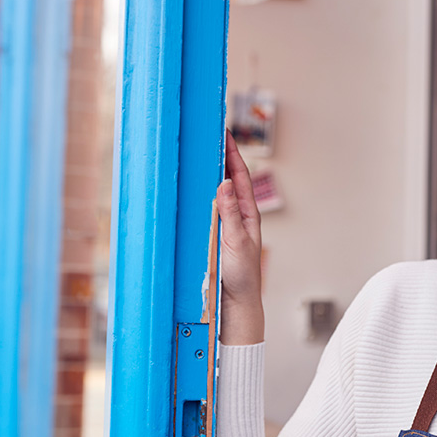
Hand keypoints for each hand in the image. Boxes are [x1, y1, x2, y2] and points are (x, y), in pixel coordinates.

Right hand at [217, 131, 264, 344]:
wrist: (235, 304)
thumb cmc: (241, 276)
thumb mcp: (236, 242)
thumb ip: (230, 213)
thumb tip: (226, 182)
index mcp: (248, 214)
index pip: (240, 176)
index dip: (232, 153)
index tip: (224, 132)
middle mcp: (236, 216)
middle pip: (228, 179)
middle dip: (219, 156)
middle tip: (208, 134)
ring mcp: (224, 226)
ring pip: (216, 194)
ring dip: (208, 174)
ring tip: (197, 153)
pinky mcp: (212, 237)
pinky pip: (205, 210)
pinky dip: (199, 196)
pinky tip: (188, 190)